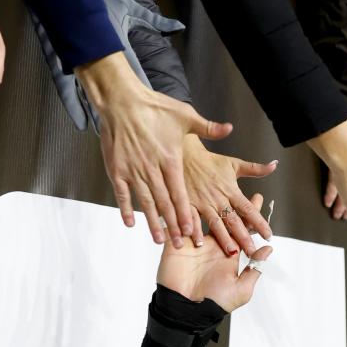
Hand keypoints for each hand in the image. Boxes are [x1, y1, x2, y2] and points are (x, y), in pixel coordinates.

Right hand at [76, 51, 232, 246]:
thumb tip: (229, 128)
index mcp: (171, 160)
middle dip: (173, 225)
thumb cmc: (154, 108)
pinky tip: (131, 223)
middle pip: (165, 204)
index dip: (185, 214)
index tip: (190, 230)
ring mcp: (133, 171)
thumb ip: (207, 128)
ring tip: (159, 239)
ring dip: (152, 223)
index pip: (180, 194)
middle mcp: (152, 169)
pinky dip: (126, 209)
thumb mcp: (185, 115)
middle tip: (179, 244)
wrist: (122, 101)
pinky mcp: (117, 169)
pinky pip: (122, 194)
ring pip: (145, 202)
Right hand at [155, 193, 271, 310]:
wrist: (186, 311)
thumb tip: (268, 249)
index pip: (241, 229)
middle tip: (237, 181)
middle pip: (222, 218)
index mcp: (228, 254)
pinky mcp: (176, 245)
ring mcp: (193, 244)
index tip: (259, 198)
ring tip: (211, 182)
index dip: (250, 215)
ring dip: (206, 201)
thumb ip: (254, 269)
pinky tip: (187, 197)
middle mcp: (212, 246)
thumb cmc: (215, 303)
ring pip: (201, 217)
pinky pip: (180, 225)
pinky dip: (182, 213)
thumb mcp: (240, 289)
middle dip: (231, 201)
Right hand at [182, 134, 276, 253]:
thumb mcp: (234, 163)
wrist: (185, 153)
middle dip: (244, 237)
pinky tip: (198, 243)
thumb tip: (274, 165)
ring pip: (214, 223)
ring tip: (232, 252)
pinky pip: (191, 219)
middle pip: (234, 220)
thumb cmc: (210, 161)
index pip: (248, 209)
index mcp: (230, 190)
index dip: (259, 222)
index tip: (268, 235)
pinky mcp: (186, 204)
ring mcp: (202, 202)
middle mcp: (218, 198)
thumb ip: (255, 169)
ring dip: (223, 237)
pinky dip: (194, 230)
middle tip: (253, 251)